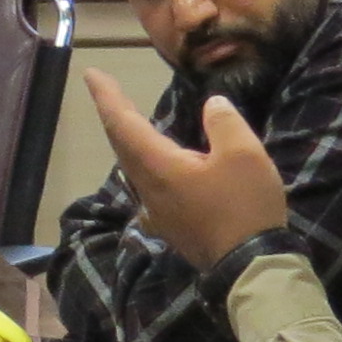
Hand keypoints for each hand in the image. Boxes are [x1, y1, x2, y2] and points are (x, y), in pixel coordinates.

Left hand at [85, 71, 292, 271]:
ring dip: (126, 139)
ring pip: (132, 167)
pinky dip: (144, 163)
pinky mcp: (170, 225)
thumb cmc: (245, 207)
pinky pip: (147, 186)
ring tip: (126, 119)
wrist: (251, 267)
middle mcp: (148, 188)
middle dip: (113, 113)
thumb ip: (224, 122)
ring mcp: (157, 211)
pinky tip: (154, 165)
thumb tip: (212, 104)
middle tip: (107, 88)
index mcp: (159, 166)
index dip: (106, 96)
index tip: (90, 73)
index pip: (122, 123)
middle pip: (122, 144)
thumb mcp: (244, 155)